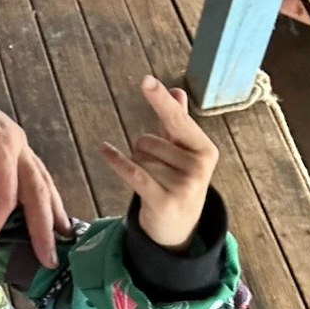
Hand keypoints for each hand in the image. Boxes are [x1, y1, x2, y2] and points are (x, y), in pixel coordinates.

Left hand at [0, 75, 68, 263]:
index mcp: (0, 148)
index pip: (5, 198)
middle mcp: (16, 143)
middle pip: (37, 190)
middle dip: (45, 227)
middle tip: (50, 259)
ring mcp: (17, 139)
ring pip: (42, 178)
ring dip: (52, 208)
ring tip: (63, 235)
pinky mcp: (10, 138)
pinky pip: (33, 169)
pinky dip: (42, 190)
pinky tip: (46, 204)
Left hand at [100, 75, 218, 250]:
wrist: (178, 228)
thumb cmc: (177, 181)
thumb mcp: (181, 152)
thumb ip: (177, 122)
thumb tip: (176, 91)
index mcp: (205, 149)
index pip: (175, 119)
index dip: (159, 100)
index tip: (146, 80)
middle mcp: (199, 166)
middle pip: (147, 140)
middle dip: (144, 151)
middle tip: (158, 171)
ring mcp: (184, 185)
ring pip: (138, 157)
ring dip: (138, 166)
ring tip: (154, 183)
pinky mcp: (164, 201)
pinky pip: (133, 173)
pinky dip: (116, 161)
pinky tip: (104, 150)